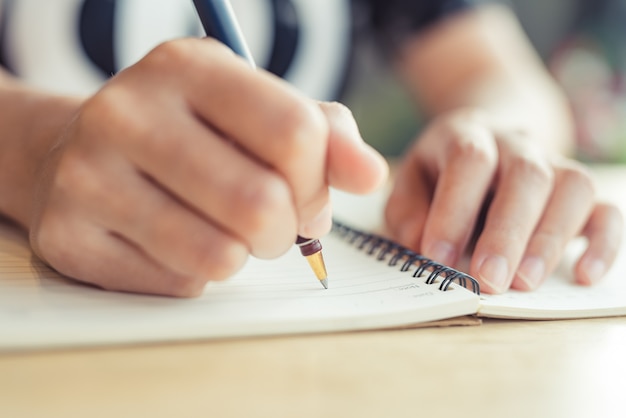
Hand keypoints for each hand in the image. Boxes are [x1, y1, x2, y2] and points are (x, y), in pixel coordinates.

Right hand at [28, 38, 387, 296]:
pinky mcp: (69, 237)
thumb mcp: (256, 110)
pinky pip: (179, 284)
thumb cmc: (188, 134)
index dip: (319, 178)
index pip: (295, 133)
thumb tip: (370, 175)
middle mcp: (127, 112)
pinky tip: (175, 242)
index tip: (308, 190)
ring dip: (244, 256)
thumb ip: (324, 135)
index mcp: (187, 66)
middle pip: (261, 204)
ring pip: (220, 256)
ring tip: (228, 232)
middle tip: (273, 222)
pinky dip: (196, 274)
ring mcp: (88, 176)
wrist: (72, 153)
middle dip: (286, 229)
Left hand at [384, 109, 622, 293]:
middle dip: (507, 234)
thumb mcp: (410, 182)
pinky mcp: (582, 192)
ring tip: (525, 283)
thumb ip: (408, 211)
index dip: (454, 210)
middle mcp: (517, 143)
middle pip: (527, 175)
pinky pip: (608, 211)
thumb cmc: (442, 172)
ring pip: (573, 187)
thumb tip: (420, 245)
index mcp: (467, 134)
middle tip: (489, 282)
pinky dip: (603, 244)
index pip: (468, 160)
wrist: (490, 139)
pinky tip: (583, 276)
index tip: (439, 259)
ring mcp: (555, 163)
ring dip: (550, 240)